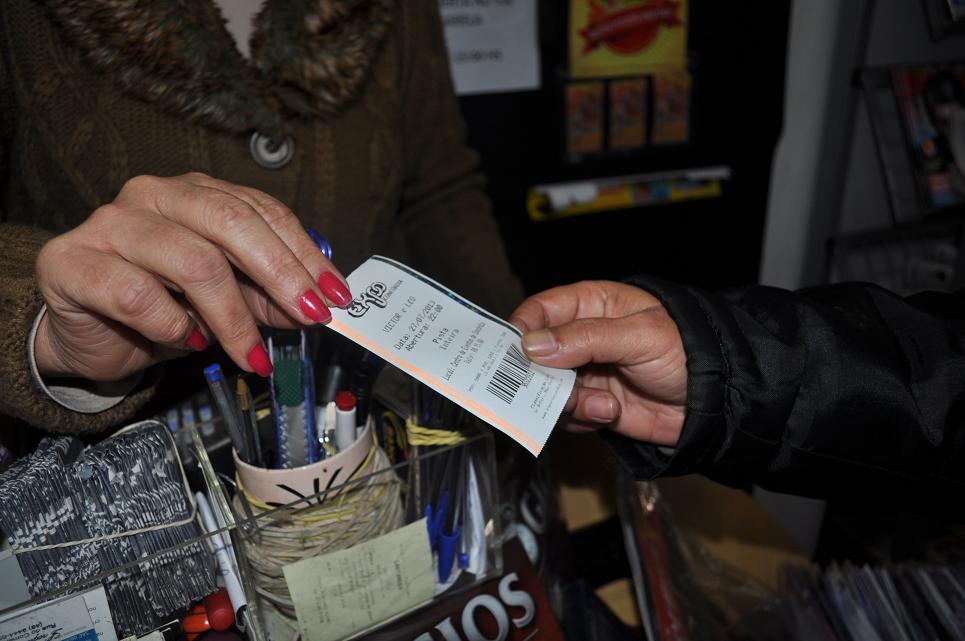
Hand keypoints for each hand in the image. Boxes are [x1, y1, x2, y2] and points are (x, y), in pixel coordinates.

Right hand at [34, 173, 351, 381]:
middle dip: (280, 274)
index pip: (261, 211)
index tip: (336, 295)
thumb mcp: (225, 302)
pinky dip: (173, 326)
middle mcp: (153, 195)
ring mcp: (110, 224)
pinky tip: (187, 340)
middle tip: (310, 316)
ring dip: (232, 317)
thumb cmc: (158, 309)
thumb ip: (265, 297)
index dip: (304, 254)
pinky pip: (137, 295)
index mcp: (195, 192)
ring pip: (191, 261)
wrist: (86, 335)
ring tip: (249, 352)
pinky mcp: (72, 261)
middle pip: (230, 222)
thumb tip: (314, 305)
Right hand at [510, 281, 686, 446]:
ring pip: (546, 389)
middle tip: (559, 389)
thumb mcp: (638, 335)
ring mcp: (585, 373)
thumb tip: (532, 344)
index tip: (517, 352)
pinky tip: (611, 413)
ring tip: (604, 404)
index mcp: (591, 306)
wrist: (717, 401)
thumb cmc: (687, 350)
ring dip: (568, 401)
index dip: (523, 328)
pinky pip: (565, 415)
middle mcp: (581, 339)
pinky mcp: (592, 404)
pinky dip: (582, 418)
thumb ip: (585, 337)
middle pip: (535, 355)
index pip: (540, 310)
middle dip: (541, 376)